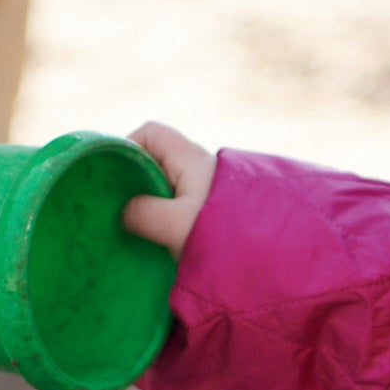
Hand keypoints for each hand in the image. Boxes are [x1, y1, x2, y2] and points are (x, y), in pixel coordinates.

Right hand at [122, 122, 215, 256]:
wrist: (276, 255)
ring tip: (137, 229)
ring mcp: (208, 191)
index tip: (114, 177)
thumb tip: (124, 212)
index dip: (127, 147)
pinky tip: (159, 240)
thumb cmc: (223, 234)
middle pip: (157, 160)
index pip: (151, 133)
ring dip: (151, 205)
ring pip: (168, 186)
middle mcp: (200, 168)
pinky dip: (167, 218)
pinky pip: (181, 205)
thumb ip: (144, 214)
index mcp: (189, 158)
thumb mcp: (175, 225)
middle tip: (120, 208)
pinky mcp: (214, 212)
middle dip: (135, 182)